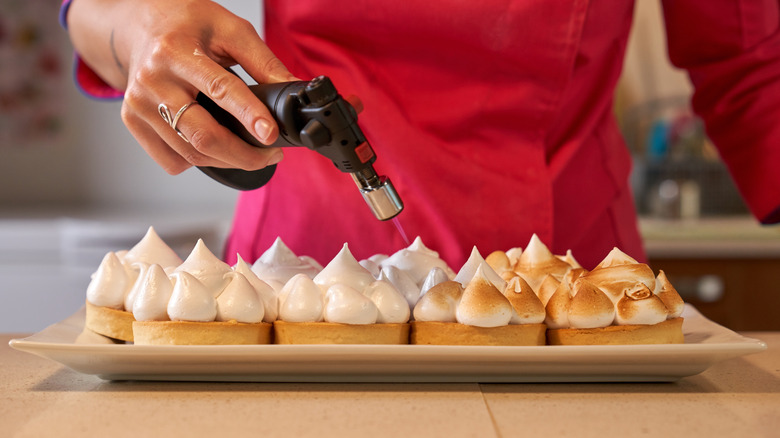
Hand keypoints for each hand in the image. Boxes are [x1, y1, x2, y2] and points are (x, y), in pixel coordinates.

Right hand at [67, 0, 296, 174]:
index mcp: (175, 51)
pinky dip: (200, 161)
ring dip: (228, 161)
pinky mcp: (133, 122)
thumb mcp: (229, 29)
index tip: (270, 135)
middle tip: (271, 155)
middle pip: (202, 135)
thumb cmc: (187, 25)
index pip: (219, 89)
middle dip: (244, 154)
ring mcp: (138, 105)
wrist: (140, 27)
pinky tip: (214, 147)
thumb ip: (263, 61)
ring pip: (190, 153)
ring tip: (251, 153)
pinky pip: (172, 160)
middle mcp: (152, 81)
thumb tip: (292, 90)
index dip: (248, 115)